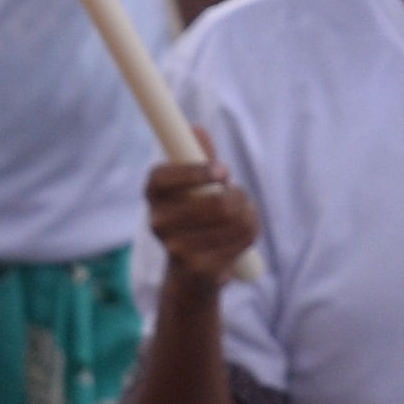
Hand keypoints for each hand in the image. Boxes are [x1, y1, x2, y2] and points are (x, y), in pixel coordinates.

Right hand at [144, 157, 254, 285]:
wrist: (189, 275)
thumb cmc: (194, 217)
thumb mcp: (192, 186)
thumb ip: (197, 157)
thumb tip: (196, 129)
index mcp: (153, 193)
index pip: (165, 176)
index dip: (196, 172)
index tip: (224, 171)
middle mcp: (158, 221)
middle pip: (215, 202)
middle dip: (238, 194)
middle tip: (239, 193)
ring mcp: (176, 248)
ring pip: (234, 219)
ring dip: (249, 212)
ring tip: (243, 214)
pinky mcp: (198, 269)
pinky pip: (240, 240)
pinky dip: (250, 232)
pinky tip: (242, 235)